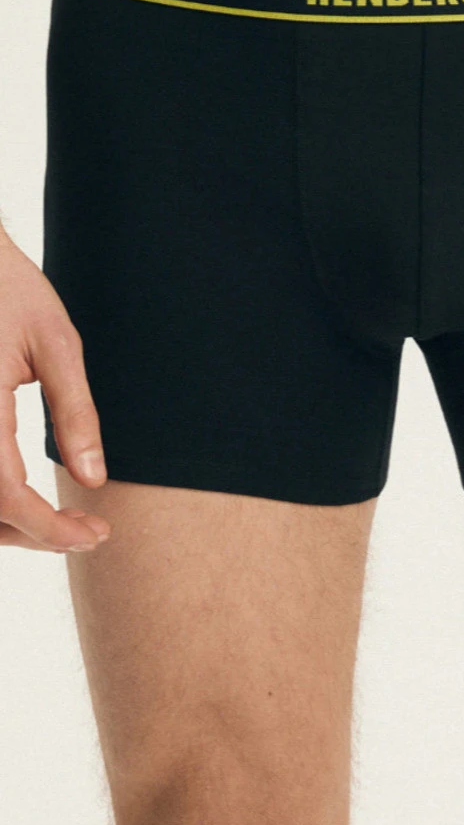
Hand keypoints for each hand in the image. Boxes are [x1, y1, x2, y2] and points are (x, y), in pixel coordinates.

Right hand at [0, 230, 111, 551]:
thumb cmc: (12, 289)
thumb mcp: (57, 343)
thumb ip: (76, 412)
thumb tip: (94, 479)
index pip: (6, 493)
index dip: (49, 528)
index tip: (95, 535)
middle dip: (34, 534)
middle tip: (90, 533)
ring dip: (8, 525)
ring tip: (64, 522)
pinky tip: (28, 500)